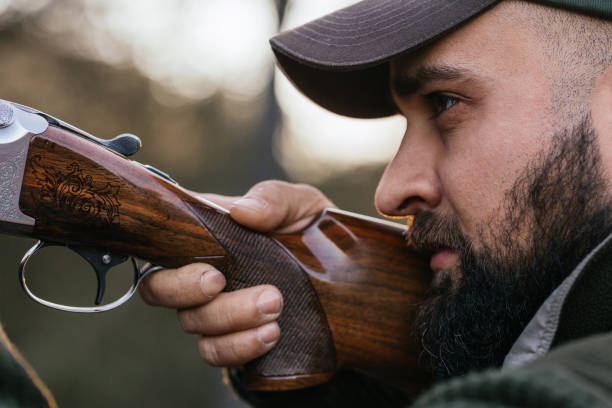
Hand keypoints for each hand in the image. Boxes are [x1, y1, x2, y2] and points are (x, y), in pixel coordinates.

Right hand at [139, 180, 334, 366]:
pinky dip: (238, 346)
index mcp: (209, 232)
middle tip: (221, 282)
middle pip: (159, 287)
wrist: (346, 280)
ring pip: (192, 322)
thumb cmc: (311, 231)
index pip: (163, 239)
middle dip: (186, 289)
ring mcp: (215, 308)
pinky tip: (271, 334)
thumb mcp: (302, 205)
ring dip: (228, 317)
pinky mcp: (233, 339)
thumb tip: (241, 211)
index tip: (208, 264)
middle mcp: (201, 271)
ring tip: (274, 306)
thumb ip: (273, 200)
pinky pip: (216, 352)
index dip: (165, 252)